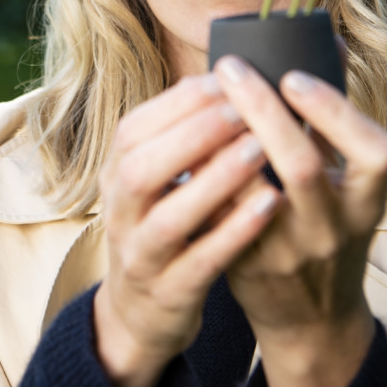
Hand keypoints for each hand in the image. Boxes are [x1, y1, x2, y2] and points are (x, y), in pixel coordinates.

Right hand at [93, 73, 281, 386]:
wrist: (139, 312)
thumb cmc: (163, 225)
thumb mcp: (155, 178)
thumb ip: (181, 135)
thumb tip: (226, 75)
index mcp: (115, 175)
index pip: (133, 128)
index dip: (179, 101)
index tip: (226, 77)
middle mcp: (119, 212)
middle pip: (142, 167)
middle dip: (193, 133)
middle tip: (244, 108)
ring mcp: (142, 256)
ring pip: (169, 217)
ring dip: (214, 179)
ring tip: (262, 147)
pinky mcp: (170, 293)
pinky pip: (201, 261)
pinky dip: (234, 231)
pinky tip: (270, 204)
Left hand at [214, 56, 386, 386]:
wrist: (311, 316)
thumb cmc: (327, 225)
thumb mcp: (347, 181)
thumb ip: (333, 120)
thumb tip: (325, 41)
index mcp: (368, 201)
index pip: (374, 152)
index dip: (336, 112)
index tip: (294, 76)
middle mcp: (332, 228)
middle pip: (302, 167)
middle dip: (265, 111)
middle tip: (233, 68)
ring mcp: (287, 251)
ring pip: (251, 193)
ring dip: (223, 141)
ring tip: (202, 97)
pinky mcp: (245, 265)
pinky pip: (217, 213)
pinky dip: (201, 172)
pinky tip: (183, 137)